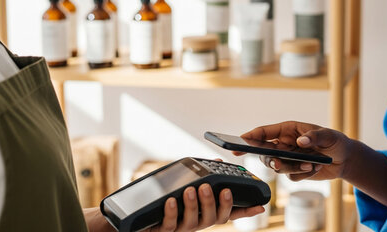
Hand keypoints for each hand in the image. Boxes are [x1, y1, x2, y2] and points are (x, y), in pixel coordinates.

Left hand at [85, 185, 264, 231]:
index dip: (245, 211)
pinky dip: (172, 211)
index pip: (228, 213)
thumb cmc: (157, 201)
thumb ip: (199, 176)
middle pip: (214, 218)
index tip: (261, 205)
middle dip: (216, 203)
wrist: (126, 219)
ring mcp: (179, 229)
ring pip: (194, 222)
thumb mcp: (181, 184)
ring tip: (192, 189)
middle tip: (215, 188)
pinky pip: (170, 224)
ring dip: (195, 204)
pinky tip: (171, 200)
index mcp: (202, 213)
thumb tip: (217, 161)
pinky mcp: (161, 231)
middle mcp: (194, 223)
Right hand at [237, 121, 354, 180]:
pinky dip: (304, 174)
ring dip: (294, 168)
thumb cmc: (335, 141)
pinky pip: (292, 176)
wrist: (345, 159)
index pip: (264, 132)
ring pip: (278, 167)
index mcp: (288, 130)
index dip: (250, 136)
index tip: (239, 142)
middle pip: (266, 153)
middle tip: (278, 164)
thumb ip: (314, 136)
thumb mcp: (328, 135)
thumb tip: (300, 141)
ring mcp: (289, 158)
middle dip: (271, 160)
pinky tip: (315, 168)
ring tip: (310, 164)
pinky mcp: (295, 171)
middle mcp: (285, 144)